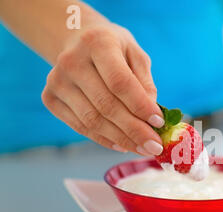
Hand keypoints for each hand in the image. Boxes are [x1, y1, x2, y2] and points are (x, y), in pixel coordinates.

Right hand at [41, 23, 163, 154]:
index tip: (159, 123)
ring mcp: (57, 81)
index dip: (140, 106)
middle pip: (106, 105)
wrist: (78, 40)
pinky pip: (81, 127)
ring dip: (121, 139)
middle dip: (135, 130)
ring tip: (143, 149)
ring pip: (93, 121)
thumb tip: (152, 118)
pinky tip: (123, 145)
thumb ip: (145, 83)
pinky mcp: (50, 98)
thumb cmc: (115, 49)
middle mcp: (72, 61)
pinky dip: (105, 140)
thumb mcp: (136, 55)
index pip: (120, 82)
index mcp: (97, 43)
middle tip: (155, 146)